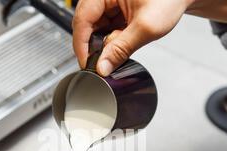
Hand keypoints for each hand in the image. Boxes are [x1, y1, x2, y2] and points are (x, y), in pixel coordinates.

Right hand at [72, 0, 193, 75]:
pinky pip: (106, 25)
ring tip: (126, 40)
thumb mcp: (145, 28)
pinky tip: (126, 37)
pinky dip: (114, 36)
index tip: (87, 64)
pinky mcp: (115, 6)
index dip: (81, 46)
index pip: (81, 20)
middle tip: (106, 60)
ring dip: (106, 40)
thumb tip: (103, 67)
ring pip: (96, 27)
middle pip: (86, 24)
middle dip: (96, 44)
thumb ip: (121, 49)